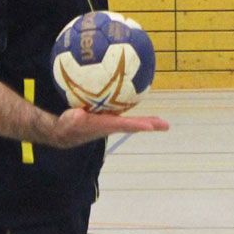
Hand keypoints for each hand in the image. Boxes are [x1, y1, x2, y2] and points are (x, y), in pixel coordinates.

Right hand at [51, 108, 169, 148]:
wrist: (67, 132)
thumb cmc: (68, 126)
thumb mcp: (69, 122)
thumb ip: (73, 118)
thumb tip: (77, 114)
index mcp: (105, 125)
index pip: (123, 125)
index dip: (136, 125)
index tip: (150, 127)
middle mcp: (113, 125)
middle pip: (134, 125)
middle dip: (149, 125)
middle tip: (165, 126)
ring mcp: (113, 123)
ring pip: (134, 122)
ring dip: (149, 122)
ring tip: (164, 123)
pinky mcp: (111, 119)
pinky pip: (128, 115)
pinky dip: (138, 113)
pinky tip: (144, 101)